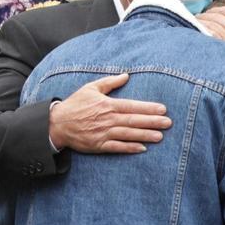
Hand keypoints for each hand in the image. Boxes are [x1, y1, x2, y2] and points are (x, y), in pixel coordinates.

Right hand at [48, 73, 170, 152]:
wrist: (57, 124)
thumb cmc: (75, 105)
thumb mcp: (91, 88)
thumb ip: (110, 82)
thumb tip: (126, 76)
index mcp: (107, 105)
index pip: (132, 106)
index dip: (148, 108)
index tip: (163, 109)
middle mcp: (107, 119)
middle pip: (133, 120)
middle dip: (152, 122)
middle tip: (168, 123)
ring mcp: (103, 133)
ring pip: (128, 134)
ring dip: (144, 135)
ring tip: (160, 136)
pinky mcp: (98, 145)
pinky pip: (116, 147)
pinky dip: (129, 148)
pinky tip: (142, 148)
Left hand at [196, 3, 224, 70]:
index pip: (224, 10)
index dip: (215, 10)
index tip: (209, 12)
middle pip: (215, 16)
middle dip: (206, 15)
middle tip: (199, 17)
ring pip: (211, 24)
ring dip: (201, 22)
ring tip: (195, 22)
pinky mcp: (224, 48)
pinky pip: (210, 36)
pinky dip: (203, 32)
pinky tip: (198, 32)